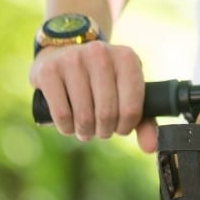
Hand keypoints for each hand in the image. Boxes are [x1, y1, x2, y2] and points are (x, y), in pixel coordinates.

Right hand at [29, 42, 156, 152]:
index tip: (121, 129)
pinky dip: (66, 128)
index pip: (132, 107)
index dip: (126, 126)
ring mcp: (73, 59)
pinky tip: (69, 126)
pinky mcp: (49, 70)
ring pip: (84, 115)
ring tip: (86, 129)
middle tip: (102, 131)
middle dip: (105, 131)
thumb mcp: (126, 90)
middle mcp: (101, 54)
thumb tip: (150, 147)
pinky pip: (61, 113)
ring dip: (85, 132)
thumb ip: (143, 120)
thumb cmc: (103, 79)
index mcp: (127, 58)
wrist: (65, 52)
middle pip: (107, 113)